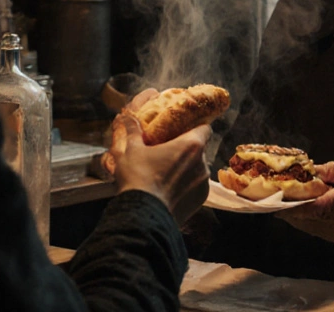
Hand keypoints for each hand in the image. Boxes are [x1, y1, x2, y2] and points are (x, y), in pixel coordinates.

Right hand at [108, 89, 210, 223]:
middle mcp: (203, 163)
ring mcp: (204, 183)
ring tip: (165, 174)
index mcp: (191, 145)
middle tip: (167, 153)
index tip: (182, 130)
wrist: (143, 215)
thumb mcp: (131, 150)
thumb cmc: (139, 178)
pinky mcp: (201, 200)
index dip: (195, 127)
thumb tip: (128, 117)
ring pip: (197, 169)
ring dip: (186, 169)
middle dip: (186, 150)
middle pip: (199, 149)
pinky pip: (196, 186)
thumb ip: (133, 131)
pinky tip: (169, 190)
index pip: (204, 128)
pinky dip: (186, 186)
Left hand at [277, 158, 333, 260]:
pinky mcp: (333, 237)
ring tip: (278, 197)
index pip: (318, 207)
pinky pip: (309, 227)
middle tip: (269, 194)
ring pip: (304, 224)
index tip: (278, 197)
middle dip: (286, 206)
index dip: (295, 204)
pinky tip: (295, 205)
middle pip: (306, 217)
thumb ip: (327, 169)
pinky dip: (300, 217)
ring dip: (290, 212)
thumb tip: (304, 169)